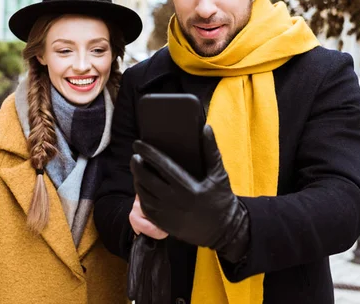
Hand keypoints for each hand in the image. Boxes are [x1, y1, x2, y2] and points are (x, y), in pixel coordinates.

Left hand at [131, 125, 246, 249]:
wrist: (224, 231)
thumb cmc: (222, 200)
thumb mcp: (219, 174)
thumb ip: (211, 150)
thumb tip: (206, 127)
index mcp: (187, 188)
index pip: (161, 165)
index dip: (148, 152)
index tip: (138, 143)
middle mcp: (174, 202)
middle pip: (146, 180)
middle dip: (137, 165)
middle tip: (135, 156)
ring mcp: (167, 215)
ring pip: (143, 194)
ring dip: (137, 180)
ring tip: (137, 169)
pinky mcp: (164, 225)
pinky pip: (146, 208)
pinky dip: (141, 196)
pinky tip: (142, 187)